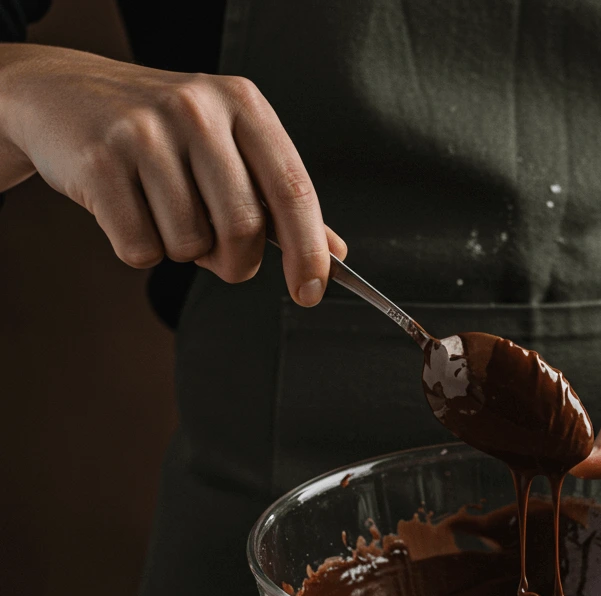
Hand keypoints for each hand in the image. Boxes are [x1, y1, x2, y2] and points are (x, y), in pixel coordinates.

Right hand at [0, 44, 344, 303]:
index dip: (309, 252)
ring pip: (190, 244)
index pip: (294, 191)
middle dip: (236, 262)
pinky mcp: (100, 160)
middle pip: (243, 229)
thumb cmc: (163, 132)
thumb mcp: (230, 146)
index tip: (311, 293)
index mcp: (244, 105)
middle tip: (218, 252)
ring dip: (182, 251)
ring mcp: (146, 130)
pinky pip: (141, 249)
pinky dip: (140, 248)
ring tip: (163, 210)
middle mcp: (199, 109)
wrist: (64, 95)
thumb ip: (280, 200)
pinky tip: (129, 208)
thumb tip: (334, 253)